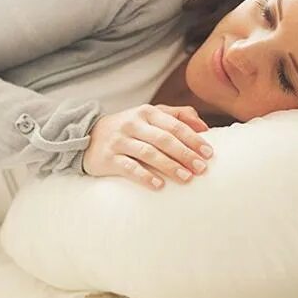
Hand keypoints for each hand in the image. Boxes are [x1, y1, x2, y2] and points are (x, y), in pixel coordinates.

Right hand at [82, 104, 213, 190]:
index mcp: (146, 112)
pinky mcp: (108, 158)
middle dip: (185, 154)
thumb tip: (205, 127)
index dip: (193, 139)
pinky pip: (129, 168)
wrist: (88, 137)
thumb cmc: (128, 128)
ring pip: (148, 153)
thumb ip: (177, 115)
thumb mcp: (149, 116)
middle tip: (202, 169)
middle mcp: (132, 124)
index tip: (209, 153)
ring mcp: (119, 141)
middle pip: (163, 139)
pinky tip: (159, 185)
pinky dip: (145, 176)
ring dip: (169, 166)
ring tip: (187, 178)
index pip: (174, 125)